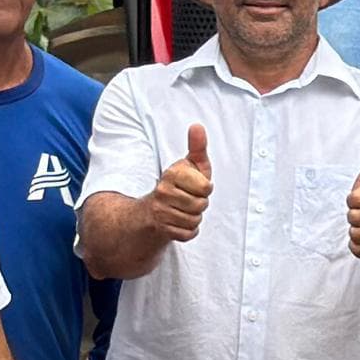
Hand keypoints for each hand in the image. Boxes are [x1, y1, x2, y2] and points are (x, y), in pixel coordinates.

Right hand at [150, 124, 211, 242]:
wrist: (154, 209)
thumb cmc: (180, 184)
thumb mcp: (191, 164)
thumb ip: (197, 147)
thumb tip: (197, 126)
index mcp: (172, 174)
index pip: (206, 188)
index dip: (206, 188)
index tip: (196, 185)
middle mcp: (163, 191)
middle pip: (201, 205)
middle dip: (201, 204)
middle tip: (189, 198)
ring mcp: (160, 211)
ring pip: (195, 220)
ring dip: (194, 217)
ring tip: (184, 209)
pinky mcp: (162, 229)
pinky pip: (188, 233)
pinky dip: (188, 230)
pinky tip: (180, 221)